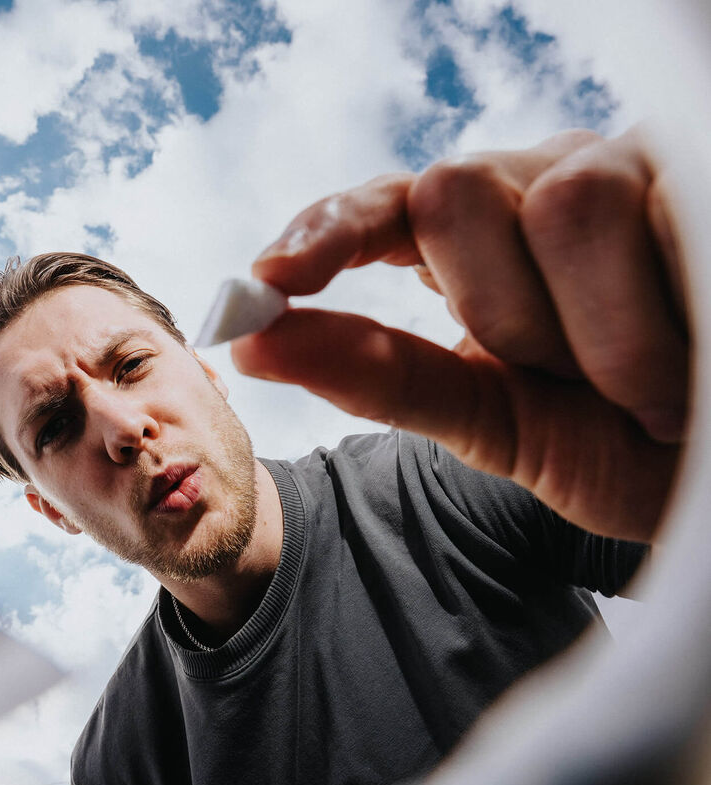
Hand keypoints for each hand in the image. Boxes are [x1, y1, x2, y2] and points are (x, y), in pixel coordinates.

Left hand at [231, 127, 688, 541]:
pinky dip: (655, 327)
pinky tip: (688, 363)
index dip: (328, 231)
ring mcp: (624, 173)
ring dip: (593, 336)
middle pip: (453, 194)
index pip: (384, 206)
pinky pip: (654, 218)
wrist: (700, 478)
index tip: (269, 280)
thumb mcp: (485, 420)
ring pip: (560, 205)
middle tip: (566, 383)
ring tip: (641, 391)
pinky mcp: (693, 177)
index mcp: (477, 244)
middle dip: (501, 314)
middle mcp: (538, 188)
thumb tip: (251, 342)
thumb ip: (377, 374)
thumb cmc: (602, 442)